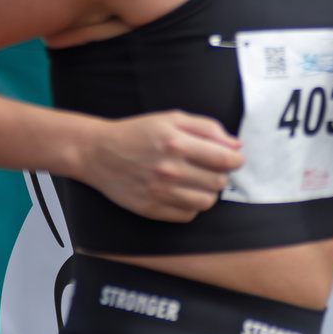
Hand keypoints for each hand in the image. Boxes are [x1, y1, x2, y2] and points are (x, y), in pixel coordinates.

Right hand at [77, 110, 242, 221]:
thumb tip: (236, 146)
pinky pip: (188, 215)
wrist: (96, 152)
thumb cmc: (135, 133)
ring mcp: (160, 192)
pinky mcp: (151, 209)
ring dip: (205, 191)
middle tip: (205, 167)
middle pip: (219, 182)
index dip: (235, 159)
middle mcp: (169, 169)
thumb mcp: (170, 119)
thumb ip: (206, 128)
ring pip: (207, 202)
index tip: (230, 158)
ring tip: (192, 181)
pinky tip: (177, 192)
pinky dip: (188, 205)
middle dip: (219, 174)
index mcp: (176, 143)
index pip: (226, 159)